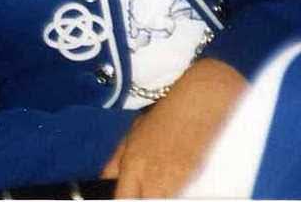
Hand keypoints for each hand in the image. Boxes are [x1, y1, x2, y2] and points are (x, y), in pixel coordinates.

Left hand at [106, 58, 246, 196]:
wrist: (196, 107)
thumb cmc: (162, 118)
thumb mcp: (131, 135)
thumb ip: (115, 162)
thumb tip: (104, 179)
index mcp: (133, 165)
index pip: (122, 198)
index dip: (121, 200)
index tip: (122, 197)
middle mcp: (151, 177)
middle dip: (139, 199)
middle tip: (139, 192)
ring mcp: (173, 181)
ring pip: (159, 200)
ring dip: (154, 195)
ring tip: (153, 187)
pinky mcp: (192, 181)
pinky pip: (179, 197)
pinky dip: (173, 194)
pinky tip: (170, 187)